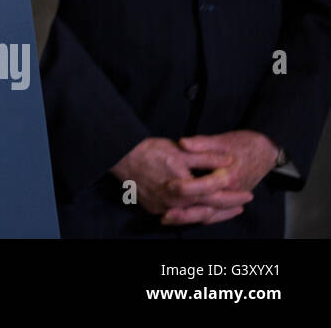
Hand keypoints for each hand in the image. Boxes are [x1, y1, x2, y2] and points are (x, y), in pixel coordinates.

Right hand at [110, 137, 244, 222]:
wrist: (121, 157)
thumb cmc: (149, 152)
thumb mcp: (180, 150)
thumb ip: (206, 156)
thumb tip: (229, 161)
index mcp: (180, 187)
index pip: (212, 191)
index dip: (229, 189)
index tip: (242, 185)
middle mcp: (173, 203)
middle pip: (208, 208)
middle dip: (229, 204)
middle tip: (246, 199)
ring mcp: (164, 208)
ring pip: (196, 215)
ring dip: (216, 212)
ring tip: (232, 208)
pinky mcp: (156, 209)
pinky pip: (182, 215)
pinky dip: (197, 213)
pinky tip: (205, 208)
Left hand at [160, 131, 278, 224]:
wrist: (265, 151)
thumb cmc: (243, 144)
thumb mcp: (222, 140)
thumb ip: (202, 143)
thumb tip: (182, 143)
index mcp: (228, 176)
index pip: (205, 186)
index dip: (186, 187)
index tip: (168, 186)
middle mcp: (231, 192)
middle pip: (207, 207)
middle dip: (185, 213)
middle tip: (164, 215)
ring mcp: (232, 198)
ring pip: (210, 213)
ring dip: (190, 217)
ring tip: (167, 218)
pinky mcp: (230, 200)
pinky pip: (215, 213)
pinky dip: (199, 216)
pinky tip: (181, 216)